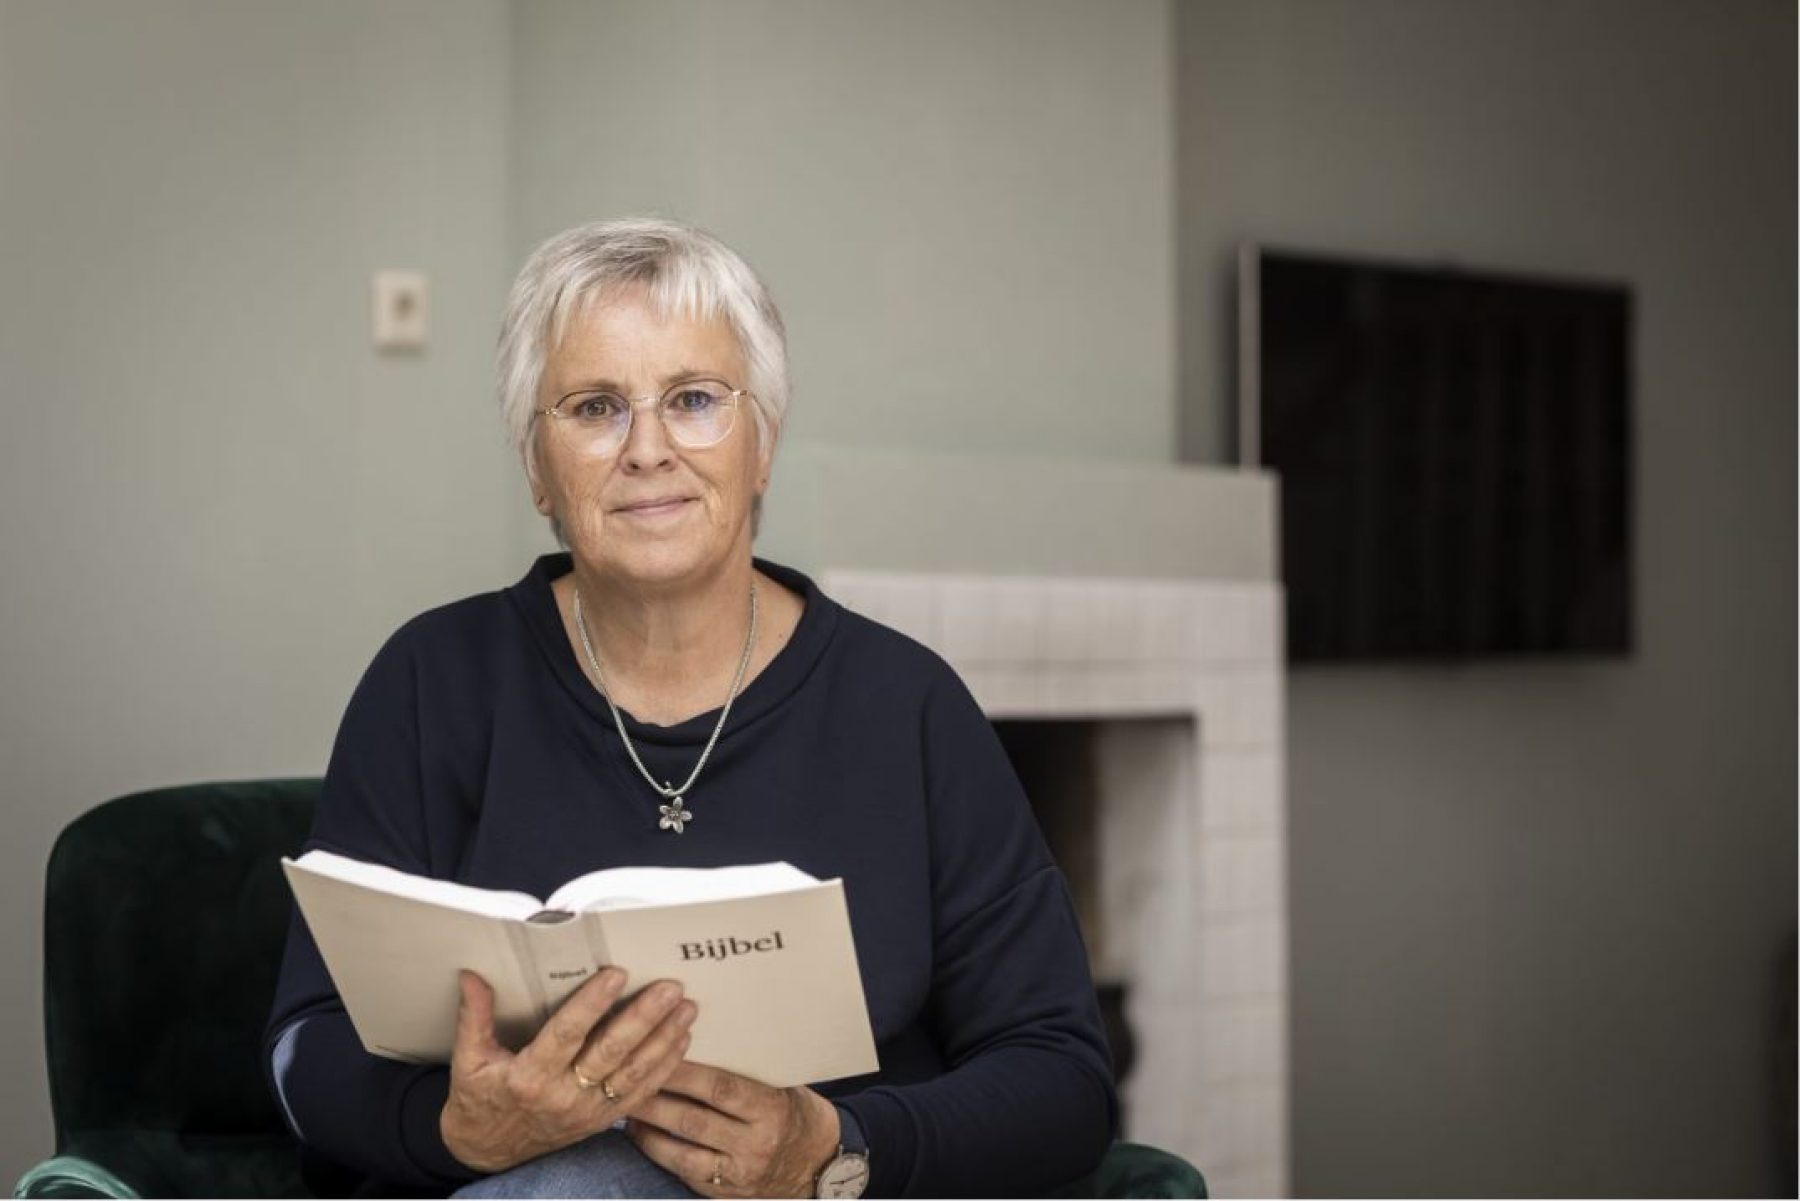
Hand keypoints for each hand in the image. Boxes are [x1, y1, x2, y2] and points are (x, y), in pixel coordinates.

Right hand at [440, 967, 695, 1172]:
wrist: (487, 1152)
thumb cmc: (479, 1099)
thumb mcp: (468, 1060)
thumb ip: (474, 1016)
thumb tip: (472, 974)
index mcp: (528, 1077)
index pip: (566, 1034)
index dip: (593, 1003)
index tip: (616, 975)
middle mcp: (562, 1096)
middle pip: (611, 1052)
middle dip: (644, 1018)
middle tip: (669, 989)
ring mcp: (586, 1112)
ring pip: (633, 1074)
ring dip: (664, 1040)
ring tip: (686, 1008)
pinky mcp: (601, 1121)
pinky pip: (640, 1095)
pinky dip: (664, 1068)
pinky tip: (682, 1040)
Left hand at [626, 1061, 840, 1197]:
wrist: (817, 1163)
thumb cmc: (793, 1110)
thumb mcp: (780, 1086)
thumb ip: (743, 1072)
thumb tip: (692, 1042)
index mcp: (772, 1110)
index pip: (720, 1089)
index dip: (684, 1072)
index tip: (655, 1052)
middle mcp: (755, 1146)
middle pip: (693, 1121)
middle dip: (654, 1100)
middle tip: (623, 1078)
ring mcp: (739, 1175)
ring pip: (682, 1153)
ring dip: (648, 1130)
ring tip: (624, 1108)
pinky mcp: (725, 1194)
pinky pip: (685, 1174)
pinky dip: (658, 1154)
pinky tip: (640, 1136)